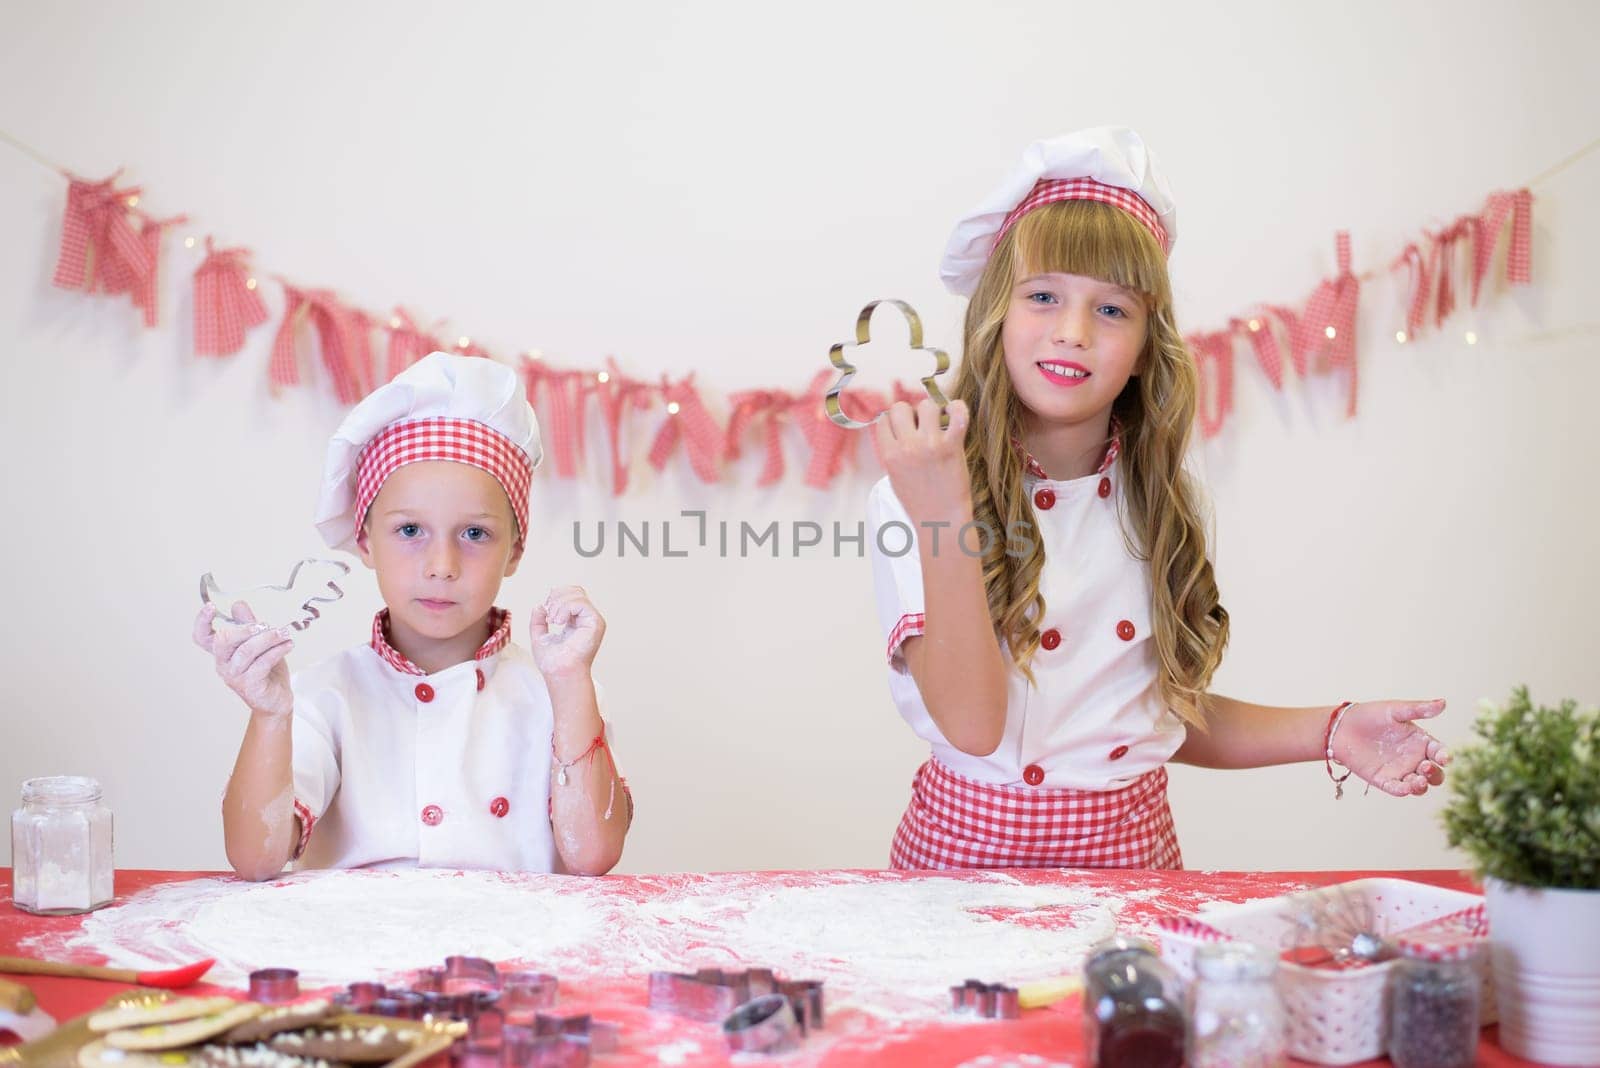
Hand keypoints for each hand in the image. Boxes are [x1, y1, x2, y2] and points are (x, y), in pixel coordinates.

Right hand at [193, 602, 294, 717]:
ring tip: (284, 633)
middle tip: (266, 625)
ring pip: (246, 651)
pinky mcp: (250, 686)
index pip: (201, 637)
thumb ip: (248, 624)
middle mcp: (223, 664)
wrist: (277, 699)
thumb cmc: (267, 670)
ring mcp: (235, 676)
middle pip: (222, 641)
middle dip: (245, 628)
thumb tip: (237, 604)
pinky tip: (288, 645)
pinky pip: (262, 663)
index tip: (211, 607)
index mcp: (222, 652)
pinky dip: (277, 650)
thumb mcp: (259, 643)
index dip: (201, 621)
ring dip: (268, 638)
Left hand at [529, 586, 604, 679]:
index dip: (556, 596)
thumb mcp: (540, 636)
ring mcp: (593, 620)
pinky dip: (565, 608)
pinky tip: (558, 621)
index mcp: (577, 621)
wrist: (559, 672)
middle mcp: (587, 619)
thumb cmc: (552, 662)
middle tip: (548, 614)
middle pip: (576, 591)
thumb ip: (538, 621)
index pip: (571, 595)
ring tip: (553, 619)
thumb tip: (539, 606)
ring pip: (577, 595)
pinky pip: (580, 604)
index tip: (546, 611)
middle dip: (557, 597)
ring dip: (559, 604)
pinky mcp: (596, 623)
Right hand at [872, 398, 972, 526]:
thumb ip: (892, 451)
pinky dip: (958, 408)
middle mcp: (907, 447)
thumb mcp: (894, 476)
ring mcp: (930, 445)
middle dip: (909, 412)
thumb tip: (896, 427)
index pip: (883, 420)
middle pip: (901, 408)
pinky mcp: (952, 447)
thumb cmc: (918, 501)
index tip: (902, 428)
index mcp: (889, 455)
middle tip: (919, 424)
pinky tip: (955, 414)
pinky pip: (958, 414)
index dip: (893, 421)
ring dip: (932, 411)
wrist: (941, 519)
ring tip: (938, 423)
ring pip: (926, 406)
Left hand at [1332, 699, 1449, 796]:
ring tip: (1418, 780)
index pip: (1439, 753)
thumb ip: (1419, 709)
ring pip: (1419, 786)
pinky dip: (1402, 790)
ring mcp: (1400, 771)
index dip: (1444, 756)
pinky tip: (1404, 788)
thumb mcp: (1396, 710)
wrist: (1342, 726)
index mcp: (1421, 742)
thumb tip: (1443, 703)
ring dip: (1421, 786)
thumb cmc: (1371, 715)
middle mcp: (1413, 759)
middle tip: (1425, 767)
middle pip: (1434, 774)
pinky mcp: (1383, 780)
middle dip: (1435, 774)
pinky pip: (1397, 789)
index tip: (1443, 758)